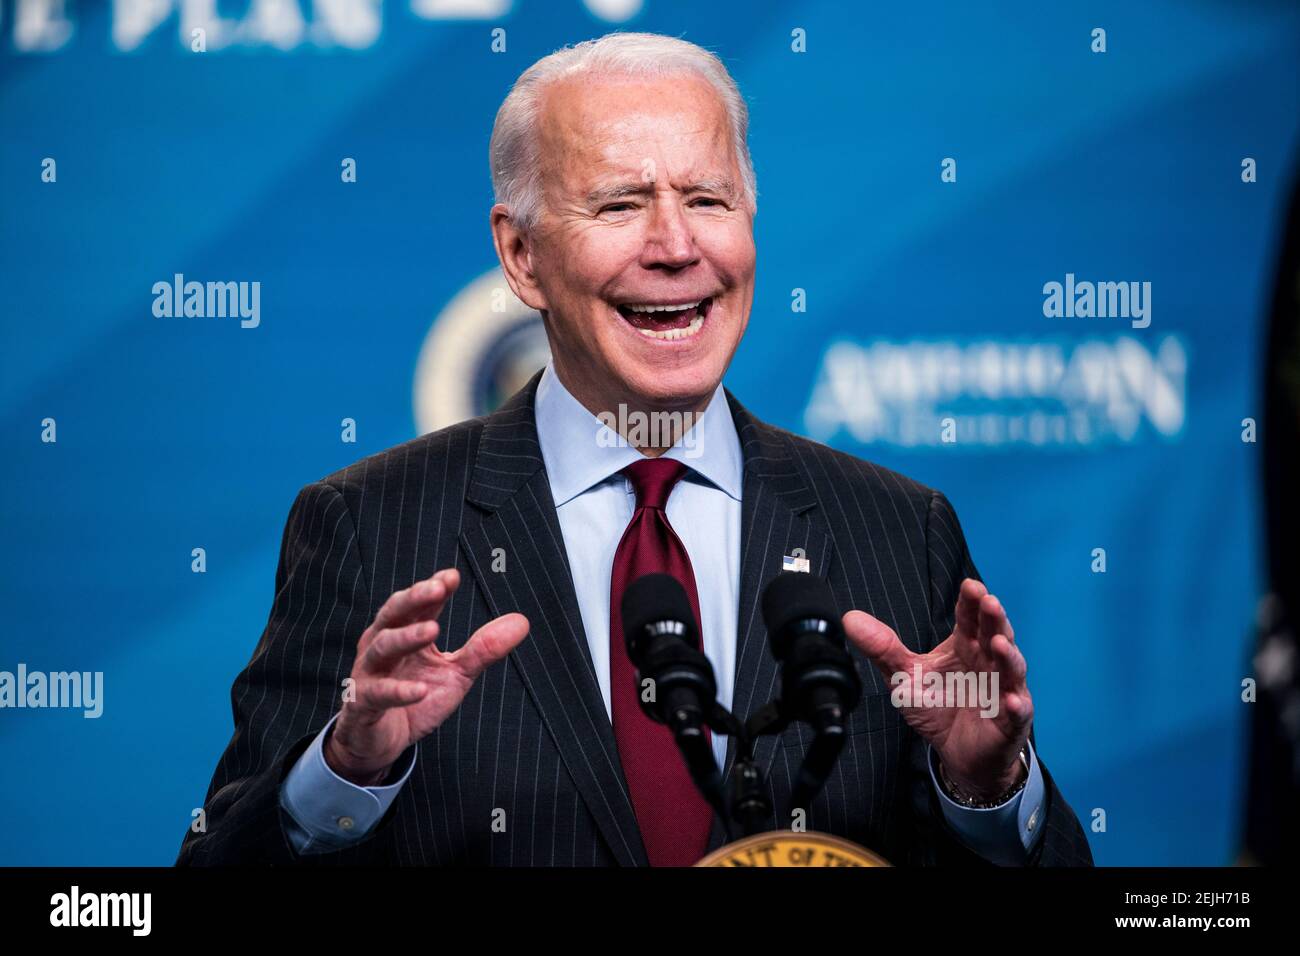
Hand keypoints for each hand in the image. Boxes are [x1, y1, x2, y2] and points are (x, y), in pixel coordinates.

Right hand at [324, 568, 528, 785]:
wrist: (381, 742)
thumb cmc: (416, 698)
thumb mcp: (456, 673)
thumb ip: (483, 649)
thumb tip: (522, 621)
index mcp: (403, 632)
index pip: (418, 604)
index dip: (433, 589)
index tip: (452, 577)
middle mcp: (381, 646)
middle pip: (393, 614)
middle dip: (414, 598)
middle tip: (437, 588)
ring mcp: (369, 674)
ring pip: (382, 647)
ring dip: (406, 637)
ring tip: (432, 630)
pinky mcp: (362, 704)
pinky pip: (378, 694)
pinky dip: (399, 691)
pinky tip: (420, 690)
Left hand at [842, 578, 1031, 800]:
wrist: (957, 752)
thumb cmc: (938, 707)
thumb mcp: (904, 677)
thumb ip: (882, 648)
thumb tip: (850, 618)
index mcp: (964, 646)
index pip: (969, 618)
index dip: (970, 602)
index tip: (969, 586)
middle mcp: (988, 663)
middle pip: (995, 634)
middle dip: (994, 618)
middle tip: (988, 602)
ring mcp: (1003, 690)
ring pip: (1011, 668)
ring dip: (1008, 655)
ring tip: (999, 643)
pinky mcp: (1010, 721)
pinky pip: (1018, 712)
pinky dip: (1017, 706)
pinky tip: (1013, 701)